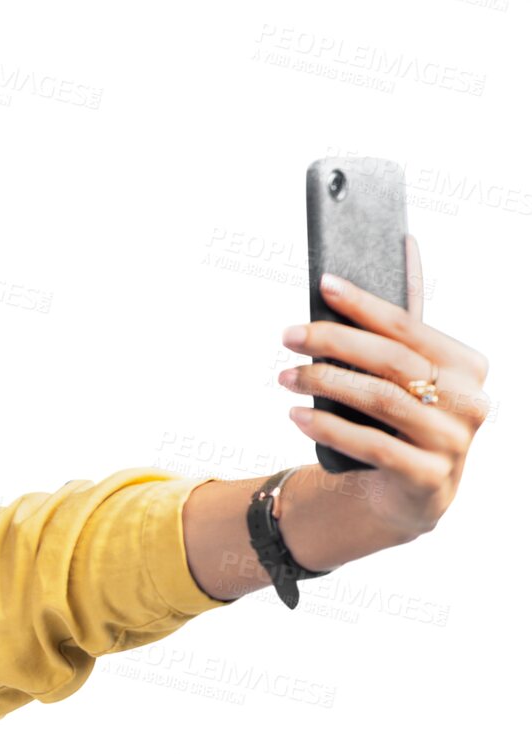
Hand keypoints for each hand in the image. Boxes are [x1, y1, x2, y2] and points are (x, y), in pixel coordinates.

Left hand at [277, 233, 489, 542]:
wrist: (407, 494)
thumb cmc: (400, 422)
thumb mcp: (402, 378)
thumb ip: (396, 332)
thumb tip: (390, 257)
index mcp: (467, 366)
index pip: (409, 327)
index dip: (365, 304)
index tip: (323, 285)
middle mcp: (469, 402)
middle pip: (392, 360)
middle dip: (335, 343)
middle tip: (289, 336)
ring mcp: (452, 443)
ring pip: (382, 401)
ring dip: (325, 384)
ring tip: (286, 376)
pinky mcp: (427, 478)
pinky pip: (371, 445)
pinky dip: (328, 427)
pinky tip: (296, 415)